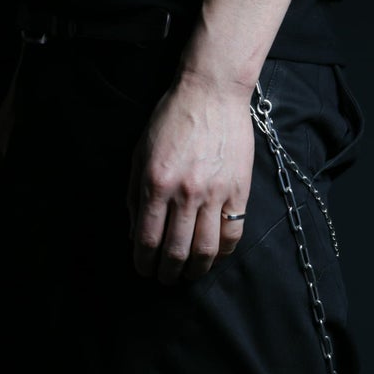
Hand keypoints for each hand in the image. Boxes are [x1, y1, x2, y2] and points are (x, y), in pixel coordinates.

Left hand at [126, 73, 254, 284]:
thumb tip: (135, 232)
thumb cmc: (172, 119)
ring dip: (196, 269)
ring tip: (190, 273)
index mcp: (156, 183)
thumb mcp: (140, 153)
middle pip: (176, 251)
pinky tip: (216, 254)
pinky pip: (234, 232)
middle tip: (166, 279)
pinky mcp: (239, 190)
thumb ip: (134, 195)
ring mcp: (215, 193)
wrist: (211, 94)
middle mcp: (185, 193)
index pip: (147, 239)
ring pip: (207, 248)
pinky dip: (224, 251)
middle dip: (168, 273)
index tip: (144, 270)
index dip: (144, 263)